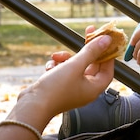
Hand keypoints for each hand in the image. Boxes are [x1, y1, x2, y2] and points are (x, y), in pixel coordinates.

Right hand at [0, 30, 114, 139]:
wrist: (31, 105)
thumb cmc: (56, 88)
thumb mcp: (75, 65)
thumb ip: (91, 51)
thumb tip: (106, 40)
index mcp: (94, 88)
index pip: (108, 69)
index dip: (107, 54)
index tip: (105, 40)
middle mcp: (85, 90)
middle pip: (91, 65)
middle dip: (86, 51)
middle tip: (88, 33)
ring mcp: (71, 89)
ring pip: (75, 66)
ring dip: (67, 58)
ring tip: (57, 56)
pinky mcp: (59, 87)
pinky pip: (63, 71)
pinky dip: (57, 66)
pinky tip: (50, 67)